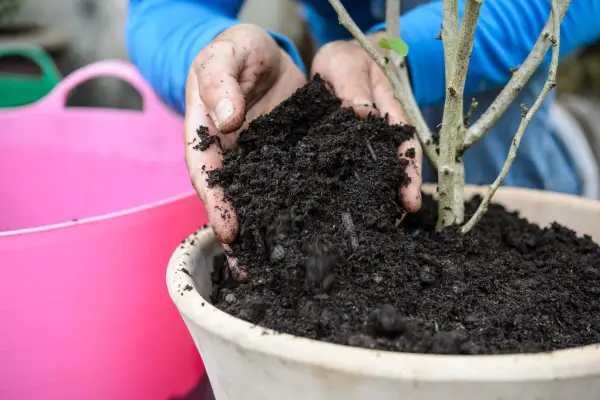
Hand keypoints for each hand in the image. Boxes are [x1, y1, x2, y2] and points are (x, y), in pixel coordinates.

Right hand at [184, 24, 305, 278]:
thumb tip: (227, 122)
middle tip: (253, 271)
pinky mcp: (287, 160)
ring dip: (267, 233)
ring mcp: (259, 162)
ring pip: (261, 200)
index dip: (216, 203)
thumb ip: (219, 83)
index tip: (228, 231)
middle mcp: (231, 156)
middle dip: (240, 236)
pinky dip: (298, 209)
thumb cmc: (237, 51)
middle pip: (231, 199)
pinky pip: (292, 186)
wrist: (265, 52)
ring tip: (281, 269)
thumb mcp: (224, 55)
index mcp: (205, 134)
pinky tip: (312, 231)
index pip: (206, 172)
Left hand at [311, 31, 422, 212]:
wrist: (340, 56)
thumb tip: (363, 113)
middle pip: (396, 166)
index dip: (409, 174)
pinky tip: (352, 206)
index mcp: (389, 111)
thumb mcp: (346, 68)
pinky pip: (357, 167)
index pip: (404, 146)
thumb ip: (353, 89)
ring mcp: (368, 140)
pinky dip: (358, 186)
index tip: (411, 202)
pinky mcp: (350, 145)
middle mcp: (383, 130)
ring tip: (377, 224)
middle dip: (398, 195)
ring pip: (378, 171)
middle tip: (396, 225)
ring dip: (380, 196)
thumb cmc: (347, 60)